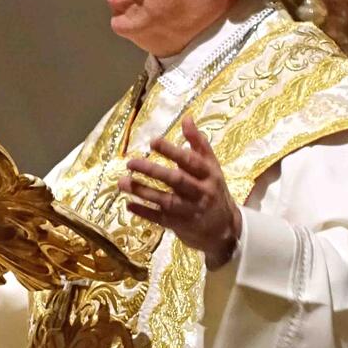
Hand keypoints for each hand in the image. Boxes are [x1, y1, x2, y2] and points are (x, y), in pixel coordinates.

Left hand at [118, 117, 241, 269]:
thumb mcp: (212, 166)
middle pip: (176, 180)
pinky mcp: (181, 225)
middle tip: (130, 163)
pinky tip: (129, 205)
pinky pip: (160, 219)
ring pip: (165, 200)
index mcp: (209, 174)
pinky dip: (145, 212)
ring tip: (122, 183)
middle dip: (152, 171)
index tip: (153, 142)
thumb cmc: (214, 191)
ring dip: (143, 191)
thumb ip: (198, 143)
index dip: (172, 151)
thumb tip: (186, 118)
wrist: (225, 230)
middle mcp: (201, 192)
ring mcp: (190, 210)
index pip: (190, 160)